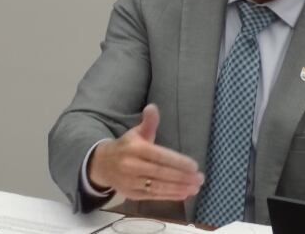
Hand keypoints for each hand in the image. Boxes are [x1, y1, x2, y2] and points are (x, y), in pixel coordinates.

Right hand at [88, 104, 204, 200]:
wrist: (103, 164)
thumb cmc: (127, 147)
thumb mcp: (136, 133)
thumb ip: (149, 122)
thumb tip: (152, 107)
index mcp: (135, 149)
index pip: (160, 156)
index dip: (178, 162)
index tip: (195, 166)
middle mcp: (131, 166)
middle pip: (161, 173)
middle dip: (182, 177)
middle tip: (200, 178)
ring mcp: (130, 182)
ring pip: (158, 187)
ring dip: (179, 189)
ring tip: (195, 188)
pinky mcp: (132, 194)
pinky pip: (153, 196)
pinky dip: (169, 196)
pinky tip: (183, 194)